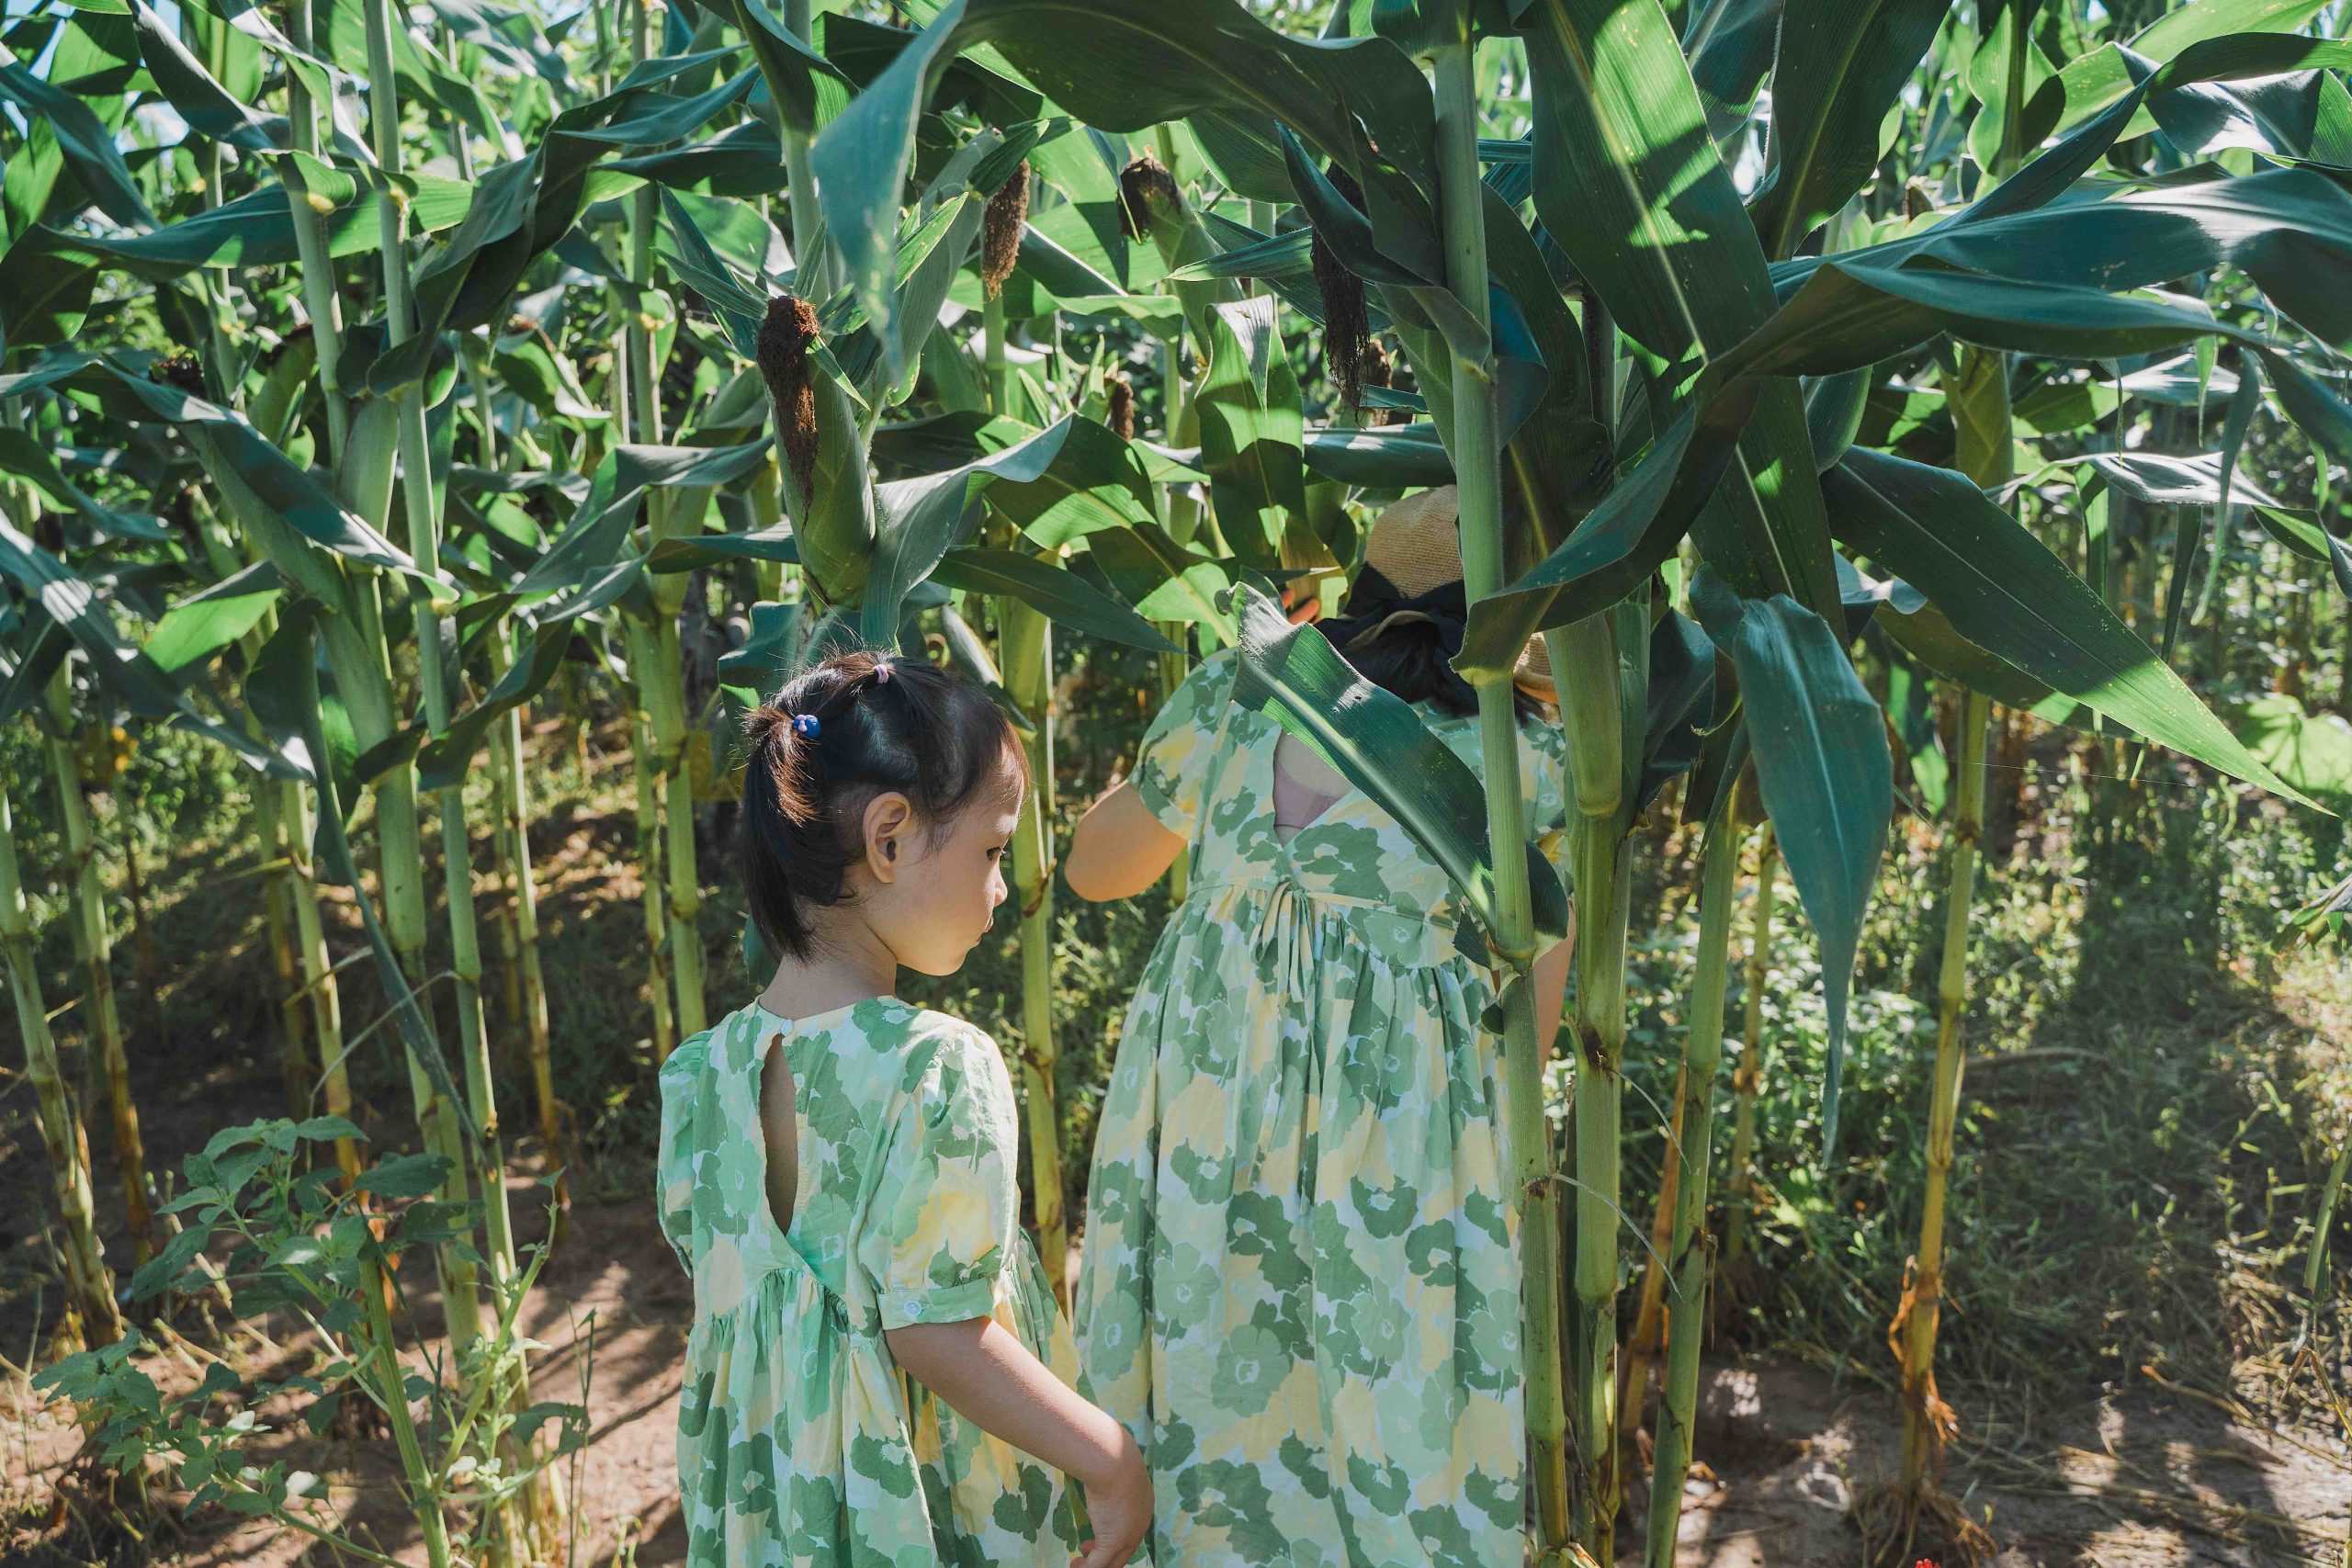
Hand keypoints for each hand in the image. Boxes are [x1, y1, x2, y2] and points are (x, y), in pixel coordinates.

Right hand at [1070, 1431, 1150, 1567]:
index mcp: (1143, 1505)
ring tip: (1078, 1564)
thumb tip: (1093, 1455)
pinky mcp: (1115, 1542)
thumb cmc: (1110, 1456)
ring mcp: (1129, 1535)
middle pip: (1124, 1552)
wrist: (1114, 1459)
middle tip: (1084, 1551)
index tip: (1092, 1538)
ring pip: (1113, 1562)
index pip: (1131, 1531)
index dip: (1113, 1538)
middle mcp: (1140, 1524)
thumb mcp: (1110, 1465)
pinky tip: (1074, 1565)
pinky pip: (1099, 1565)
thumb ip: (1106, 1470)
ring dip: (1094, 1566)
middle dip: (1104, 1557)